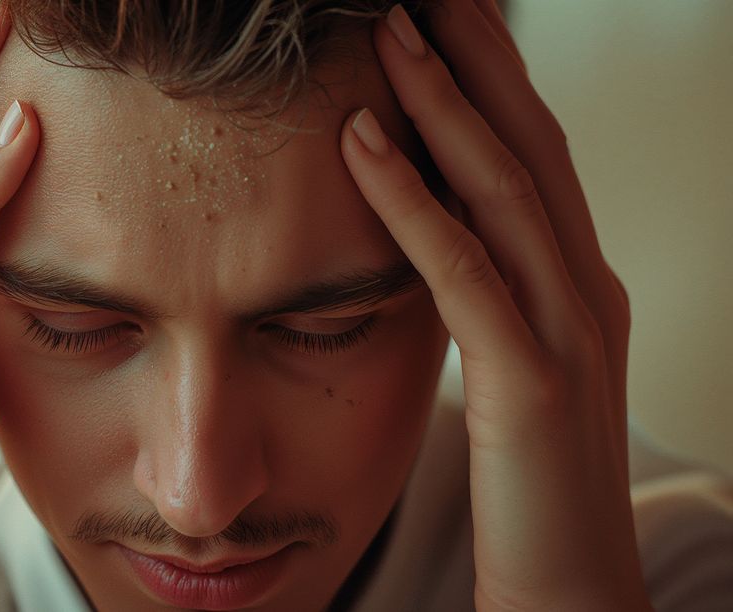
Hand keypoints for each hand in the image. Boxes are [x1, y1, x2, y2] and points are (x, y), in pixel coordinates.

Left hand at [340, 2, 651, 609]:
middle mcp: (585, 289)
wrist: (571, 592)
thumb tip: (433, 236)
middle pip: (529, 143)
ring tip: (390, 31)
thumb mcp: (515, 369)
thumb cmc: (530, 485)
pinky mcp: (533, 383)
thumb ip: (489, 298)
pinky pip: (464, 270)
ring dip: (444, 101)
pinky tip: (362, 144)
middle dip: (477, 56)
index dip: (488, 77)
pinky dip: (412, 200)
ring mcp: (568, 331)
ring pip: (505, 187)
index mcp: (576, 284)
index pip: (532, 154)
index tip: (441, 17)